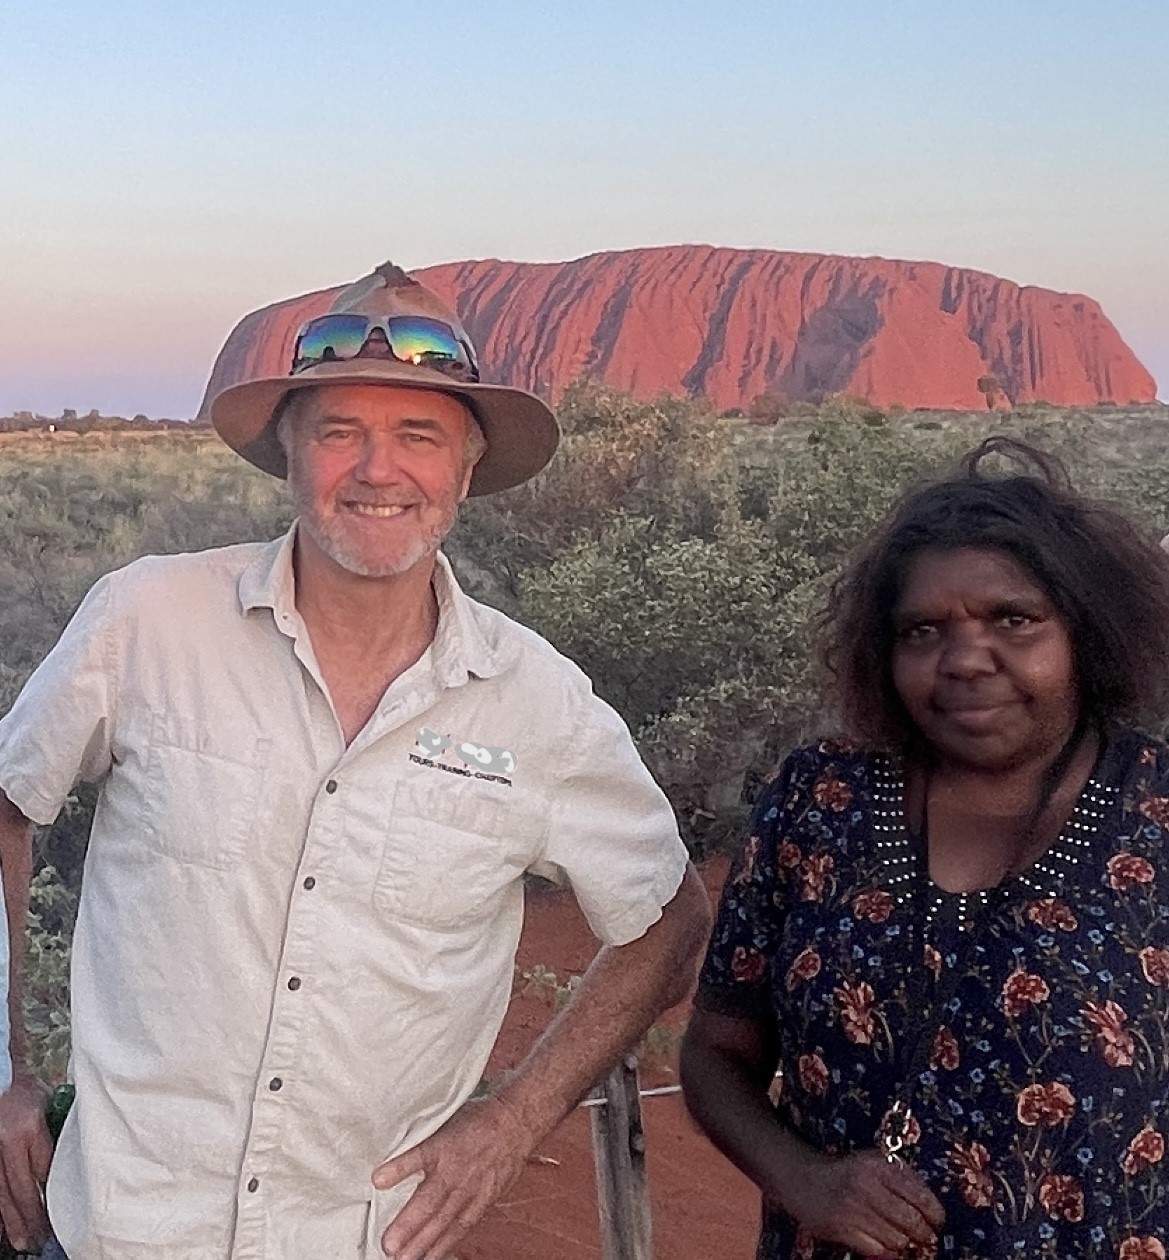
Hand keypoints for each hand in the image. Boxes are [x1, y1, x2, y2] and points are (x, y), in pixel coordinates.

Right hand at [0, 1075, 52, 1253]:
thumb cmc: (27, 1092)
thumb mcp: (48, 1105)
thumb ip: (57, 1133)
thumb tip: (73, 1162)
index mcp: (29, 1127)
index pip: (44, 1167)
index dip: (52, 1193)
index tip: (64, 1213)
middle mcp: (8, 1143)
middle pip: (20, 1188)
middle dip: (31, 1217)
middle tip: (40, 1240)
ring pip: (2, 1195)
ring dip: (12, 1222)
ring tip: (22, 1242)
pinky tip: (2, 1228)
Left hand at [372, 1094, 534, 1259]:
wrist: (516, 1124)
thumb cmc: (478, 1120)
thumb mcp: (447, 1118)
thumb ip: (422, 1139)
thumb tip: (393, 1153)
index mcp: (445, 1144)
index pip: (419, 1155)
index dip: (398, 1168)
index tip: (378, 1179)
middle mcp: (457, 1170)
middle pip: (430, 1200)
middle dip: (408, 1225)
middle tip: (389, 1245)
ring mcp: (471, 1189)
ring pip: (445, 1220)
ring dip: (424, 1242)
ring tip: (405, 1259)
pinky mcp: (483, 1200)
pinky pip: (463, 1225)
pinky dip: (447, 1242)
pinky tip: (432, 1256)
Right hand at [786, 1148, 943, 1257]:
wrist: (803, 1178)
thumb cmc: (845, 1172)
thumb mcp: (873, 1162)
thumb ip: (902, 1177)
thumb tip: (931, 1207)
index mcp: (878, 1165)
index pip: (921, 1196)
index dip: (935, 1214)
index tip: (937, 1221)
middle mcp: (866, 1185)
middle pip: (912, 1222)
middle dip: (923, 1234)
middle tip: (925, 1236)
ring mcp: (853, 1208)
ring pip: (897, 1239)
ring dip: (902, 1242)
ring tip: (899, 1237)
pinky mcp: (842, 1228)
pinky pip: (878, 1250)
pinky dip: (885, 1250)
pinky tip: (883, 1242)